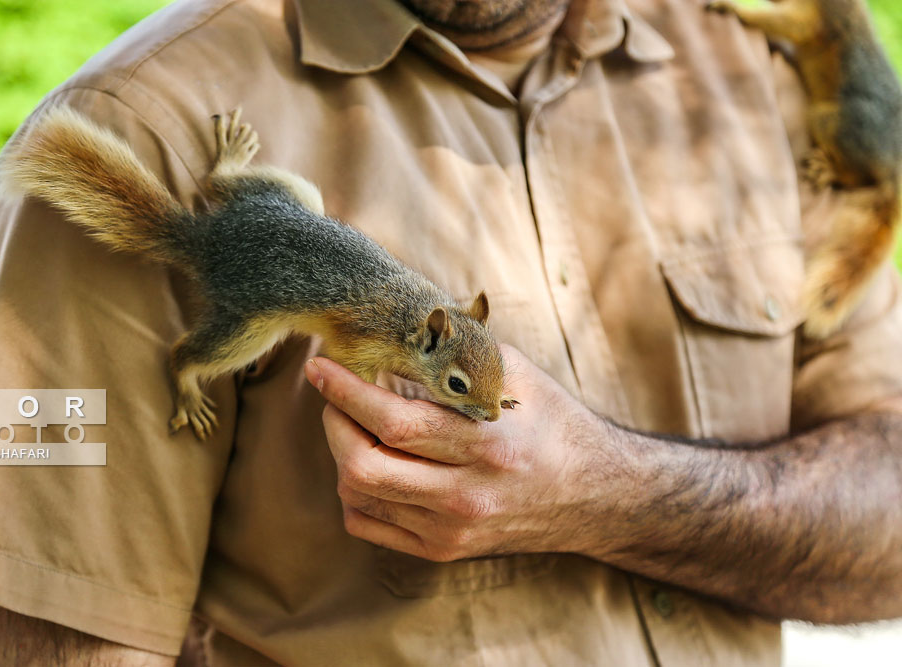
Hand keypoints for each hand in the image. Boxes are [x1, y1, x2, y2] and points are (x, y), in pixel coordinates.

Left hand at [304, 345, 609, 560]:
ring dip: (341, 452)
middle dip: (333, 423)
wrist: (595, 496)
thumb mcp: (519, 374)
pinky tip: (370, 461)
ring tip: (355, 423)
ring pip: (358, 496)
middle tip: (335, 395)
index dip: (345, 392)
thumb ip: (462, 351)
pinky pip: (367, 524)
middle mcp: (467, 496)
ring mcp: (451, 530)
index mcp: (488, 445)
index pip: (395, 423)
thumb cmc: (552, 423)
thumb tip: (401, 321)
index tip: (319, 365)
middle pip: (363, 466)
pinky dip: (353, 490)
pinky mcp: (442, 550)